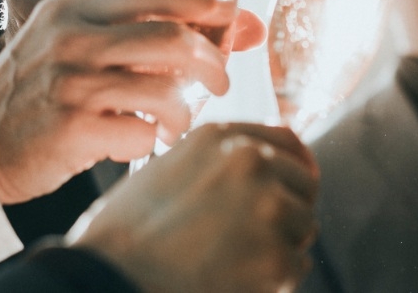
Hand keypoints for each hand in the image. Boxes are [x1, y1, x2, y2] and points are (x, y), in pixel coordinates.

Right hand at [0, 0, 240, 204]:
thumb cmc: (32, 93)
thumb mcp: (61, 42)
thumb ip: (120, 31)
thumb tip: (207, 27)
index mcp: (71, 10)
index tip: (228, 13)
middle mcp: (71, 40)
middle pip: (171, 38)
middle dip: (211, 61)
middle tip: (220, 79)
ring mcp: (72, 85)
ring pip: (165, 90)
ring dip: (185, 111)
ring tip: (178, 121)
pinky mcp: (73, 131)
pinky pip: (143, 133)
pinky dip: (153, 142)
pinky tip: (142, 142)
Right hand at [67, 123, 318, 292]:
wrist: (112, 279)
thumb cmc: (124, 238)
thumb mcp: (164, 172)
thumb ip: (213, 164)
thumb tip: (253, 169)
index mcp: (218, 138)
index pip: (288, 140)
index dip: (295, 166)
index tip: (294, 183)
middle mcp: (248, 162)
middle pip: (304, 182)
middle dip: (289, 208)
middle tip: (255, 235)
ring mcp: (267, 207)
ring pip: (304, 225)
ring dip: (282, 244)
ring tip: (236, 260)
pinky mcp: (276, 256)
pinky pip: (296, 265)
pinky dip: (276, 279)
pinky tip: (237, 280)